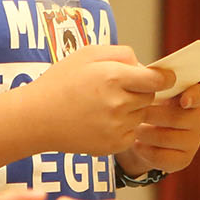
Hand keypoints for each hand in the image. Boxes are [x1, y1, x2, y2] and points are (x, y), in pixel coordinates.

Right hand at [27, 45, 171, 156]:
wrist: (36, 118)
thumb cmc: (61, 82)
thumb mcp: (87, 54)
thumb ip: (121, 54)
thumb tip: (145, 66)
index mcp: (113, 77)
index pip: (156, 80)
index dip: (163, 78)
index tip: (162, 77)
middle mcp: (117, 103)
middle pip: (150, 97)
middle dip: (141, 91)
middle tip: (118, 89)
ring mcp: (115, 127)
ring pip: (141, 115)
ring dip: (132, 109)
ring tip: (106, 105)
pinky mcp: (112, 145)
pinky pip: (132, 133)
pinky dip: (124, 127)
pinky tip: (103, 120)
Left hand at [119, 81, 199, 177]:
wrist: (140, 138)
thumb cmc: (144, 108)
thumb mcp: (146, 92)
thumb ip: (149, 81)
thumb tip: (140, 71)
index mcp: (191, 97)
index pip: (198, 94)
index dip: (192, 97)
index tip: (183, 100)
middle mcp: (198, 119)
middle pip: (178, 117)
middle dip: (153, 115)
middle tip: (137, 112)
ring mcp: (193, 141)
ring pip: (168, 138)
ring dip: (146, 133)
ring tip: (134, 128)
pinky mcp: (183, 160)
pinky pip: (163, 157)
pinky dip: (146, 151)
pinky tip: (137, 144)